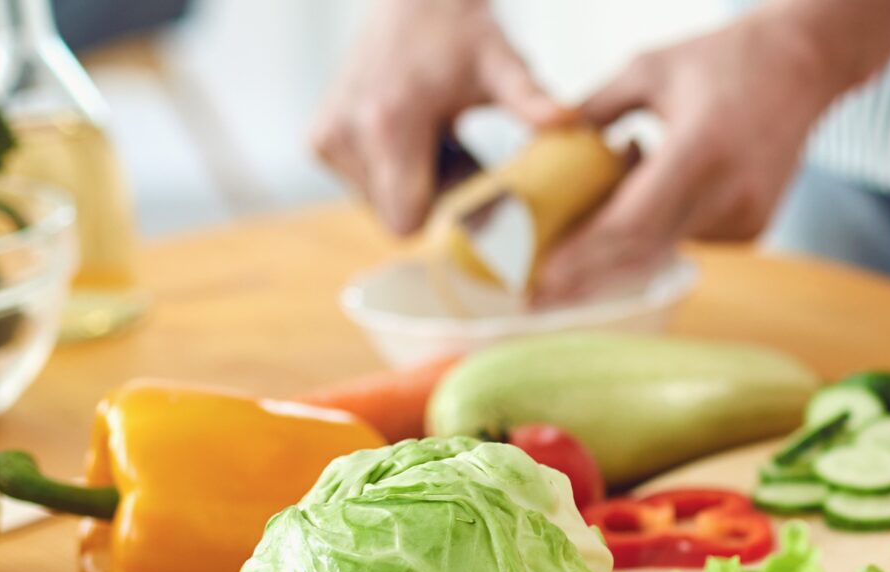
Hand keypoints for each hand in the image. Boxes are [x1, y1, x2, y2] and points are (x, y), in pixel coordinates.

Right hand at [311, 0, 566, 234]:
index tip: (478, 198)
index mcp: (389, 124)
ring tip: (442, 142)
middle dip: (435, 201)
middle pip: (397, 216)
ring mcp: (326, 138)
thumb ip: (530, 99)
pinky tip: (418, 136)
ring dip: (416, 186)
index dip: (445, 220)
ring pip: (380, 204)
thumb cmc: (461, 32)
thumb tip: (570, 120)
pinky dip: (394, 173)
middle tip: (467, 160)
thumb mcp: (502, 64)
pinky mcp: (319, 139)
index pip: (407, 220)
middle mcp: (345, 134)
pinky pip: (364, 185)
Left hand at [535, 14, 846, 301]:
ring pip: (664, 247)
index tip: (540, 275)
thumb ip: (593, 108)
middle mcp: (727, 195)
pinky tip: (649, 189)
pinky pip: (689, 238)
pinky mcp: (752, 227)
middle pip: (643, 251)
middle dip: (587, 275)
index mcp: (698, 153)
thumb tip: (544, 141)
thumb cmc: (721, 59)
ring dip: (621, 242)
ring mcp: (745, 217)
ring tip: (584, 221)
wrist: (802, 66)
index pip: (629, 223)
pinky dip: (658, 228)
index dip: (582, 256)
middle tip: (538, 294)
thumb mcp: (648, 69)